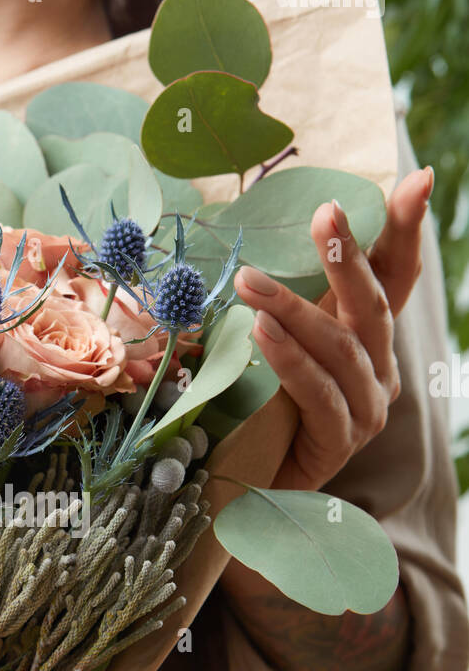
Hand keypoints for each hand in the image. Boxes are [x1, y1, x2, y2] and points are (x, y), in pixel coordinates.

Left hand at [233, 166, 432, 491]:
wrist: (253, 492)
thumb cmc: (263, 412)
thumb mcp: (276, 347)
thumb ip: (282, 307)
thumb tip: (253, 250)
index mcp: (370, 342)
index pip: (395, 277)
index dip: (406, 229)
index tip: (419, 179)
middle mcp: (380, 372)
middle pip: (372, 305)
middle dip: (349, 257)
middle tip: (323, 214)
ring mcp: (367, 410)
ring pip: (339, 347)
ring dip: (292, 309)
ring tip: (250, 282)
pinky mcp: (342, 442)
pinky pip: (317, 391)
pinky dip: (289, 358)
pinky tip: (262, 331)